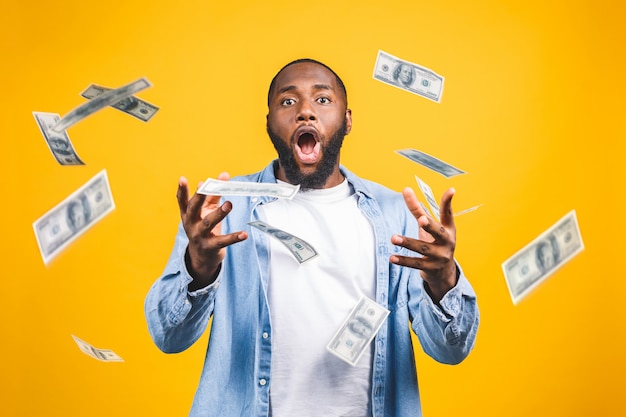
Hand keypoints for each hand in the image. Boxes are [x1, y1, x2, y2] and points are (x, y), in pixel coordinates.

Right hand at [177, 172, 247, 288]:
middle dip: (200, 197)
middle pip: (194, 209)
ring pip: (208, 223)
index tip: (182, 179)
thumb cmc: (204, 227)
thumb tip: (223, 175)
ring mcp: (199, 236)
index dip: (182, 190)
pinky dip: (234, 237)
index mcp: (188, 214)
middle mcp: (191, 224)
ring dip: (219, 213)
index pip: (183, 200)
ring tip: (229, 204)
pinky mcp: (211, 246)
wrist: (201, 257)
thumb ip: (214, 193)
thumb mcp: (206, 211)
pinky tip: (244, 234)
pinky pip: (223, 241)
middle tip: (206, 186)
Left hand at [390, 187, 457, 302]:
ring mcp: (439, 256)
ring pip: (423, 248)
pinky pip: (415, 264)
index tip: (451, 190)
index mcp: (448, 229)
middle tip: (421, 220)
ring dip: (408, 243)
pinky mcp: (430, 268)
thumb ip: (417, 209)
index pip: (448, 213)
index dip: (448, 202)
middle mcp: (446, 242)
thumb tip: (405, 189)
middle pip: (438, 232)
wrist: (443, 272)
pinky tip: (392, 257)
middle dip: (430, 226)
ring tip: (393, 238)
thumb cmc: (435, 242)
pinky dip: (403, 261)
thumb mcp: (429, 226)